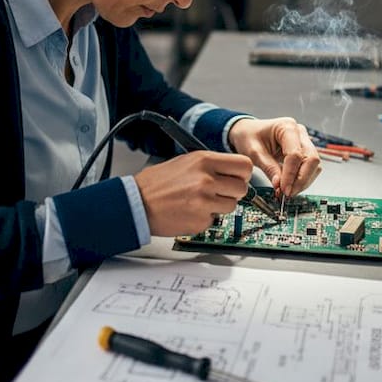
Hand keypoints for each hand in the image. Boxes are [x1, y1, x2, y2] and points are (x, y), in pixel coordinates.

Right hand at [134, 151, 251, 236]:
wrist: (137, 203)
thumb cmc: (156, 183)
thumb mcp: (185, 162)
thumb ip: (210, 165)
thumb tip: (231, 172)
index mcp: (204, 161)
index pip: (244, 165)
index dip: (243, 174)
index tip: (238, 178)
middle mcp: (206, 180)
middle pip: (242, 188)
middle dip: (233, 192)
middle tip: (219, 193)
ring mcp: (205, 202)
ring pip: (231, 206)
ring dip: (220, 206)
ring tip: (200, 202)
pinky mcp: (201, 221)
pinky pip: (215, 220)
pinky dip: (205, 218)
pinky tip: (190, 212)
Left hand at [227, 117, 322, 197]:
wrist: (249, 132)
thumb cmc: (249, 137)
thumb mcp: (253, 152)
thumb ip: (268, 168)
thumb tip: (280, 186)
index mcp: (286, 127)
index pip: (295, 154)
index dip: (291, 174)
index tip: (283, 190)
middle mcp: (300, 133)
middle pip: (311, 159)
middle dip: (301, 180)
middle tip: (288, 193)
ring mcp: (304, 141)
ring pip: (314, 165)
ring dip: (303, 181)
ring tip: (287, 191)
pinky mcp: (304, 151)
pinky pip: (310, 168)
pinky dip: (302, 179)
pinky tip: (290, 185)